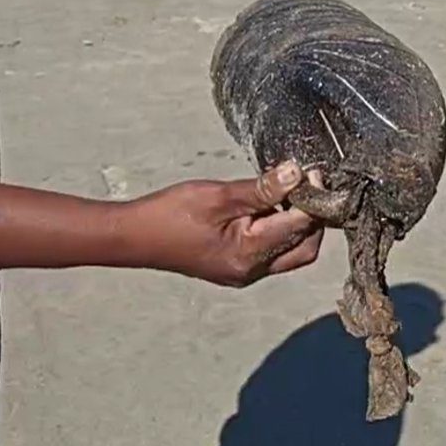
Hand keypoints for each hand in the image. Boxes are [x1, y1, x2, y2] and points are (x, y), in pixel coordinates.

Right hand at [117, 161, 325, 286]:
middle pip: (305, 247)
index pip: (301, 228)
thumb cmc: (169, 214)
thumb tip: (298, 174)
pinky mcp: (236, 267)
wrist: (132, 236)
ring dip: (296, 222)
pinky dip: (278, 229)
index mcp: (249, 255)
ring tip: (284, 190)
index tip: (313, 173)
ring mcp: (244, 273)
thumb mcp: (218, 195)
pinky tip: (267, 205)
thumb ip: (262, 189)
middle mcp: (252, 271)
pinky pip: (271, 251)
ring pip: (290, 251)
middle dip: (313, 217)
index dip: (312, 199)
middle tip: (305, 184)